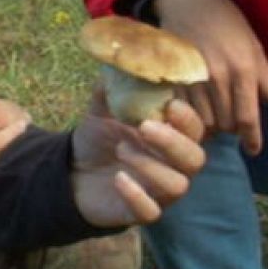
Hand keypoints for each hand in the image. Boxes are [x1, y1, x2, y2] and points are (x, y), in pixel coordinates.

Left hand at [70, 88, 206, 226]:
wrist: (72, 174)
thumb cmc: (98, 139)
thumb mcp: (102, 108)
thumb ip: (112, 86)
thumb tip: (119, 57)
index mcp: (171, 137)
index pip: (195, 130)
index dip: (188, 119)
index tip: (171, 105)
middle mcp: (172, 166)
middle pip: (195, 159)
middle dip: (174, 142)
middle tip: (145, 127)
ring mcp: (159, 191)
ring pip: (177, 185)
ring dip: (152, 166)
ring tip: (122, 149)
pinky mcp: (141, 212)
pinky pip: (151, 212)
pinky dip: (138, 196)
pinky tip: (119, 179)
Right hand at [151, 0, 267, 155]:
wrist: (189, 1)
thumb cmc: (228, 22)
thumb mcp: (254, 47)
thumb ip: (267, 80)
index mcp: (243, 70)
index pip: (248, 117)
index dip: (252, 139)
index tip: (254, 150)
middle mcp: (218, 78)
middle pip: (226, 124)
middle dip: (232, 129)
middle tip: (234, 123)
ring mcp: (193, 79)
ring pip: (204, 122)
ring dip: (212, 125)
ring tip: (217, 116)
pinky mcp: (174, 78)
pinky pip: (183, 112)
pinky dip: (192, 118)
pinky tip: (197, 112)